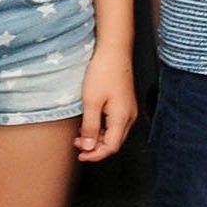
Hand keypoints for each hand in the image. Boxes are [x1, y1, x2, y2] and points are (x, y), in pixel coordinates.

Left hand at [76, 45, 137, 160]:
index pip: (111, 147)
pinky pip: (114, 124)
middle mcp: (129, 117)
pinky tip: (89, 123)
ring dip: (97, 138)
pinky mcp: (125, 104)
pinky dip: (102, 129)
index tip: (80, 155)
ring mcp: (129, 110)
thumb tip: (88, 147)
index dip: (94, 155)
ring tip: (80, 134)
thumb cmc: (103, 72)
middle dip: (95, 148)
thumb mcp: (91, 102)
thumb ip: (90, 127)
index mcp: (122, 118)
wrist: (114, 51)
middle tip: (76, 144)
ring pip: (114, 134)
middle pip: (114, 143)